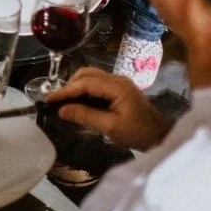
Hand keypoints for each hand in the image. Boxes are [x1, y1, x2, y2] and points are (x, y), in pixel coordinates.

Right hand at [48, 67, 172, 150]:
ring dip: (76, 86)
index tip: (49, 99)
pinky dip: (85, 89)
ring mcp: (119, 82)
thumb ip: (86, 116)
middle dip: (69, 86)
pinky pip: (97, 83)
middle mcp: (117, 79)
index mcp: (117, 87)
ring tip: (65, 101)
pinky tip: (79, 101)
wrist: (162, 137)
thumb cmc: (138, 134)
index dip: (66, 90)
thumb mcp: (111, 128)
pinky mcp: (120, 88)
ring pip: (91, 76)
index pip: (85, 83)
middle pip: (86, 74)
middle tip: (56, 100)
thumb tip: (62, 110)